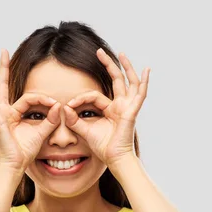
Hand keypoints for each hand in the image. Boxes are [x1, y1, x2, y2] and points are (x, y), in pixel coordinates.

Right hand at [0, 49, 61, 172]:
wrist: (15, 165)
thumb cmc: (25, 152)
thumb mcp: (42, 132)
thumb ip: (50, 119)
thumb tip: (58, 106)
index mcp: (14, 113)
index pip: (30, 97)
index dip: (44, 99)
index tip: (56, 104)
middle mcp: (3, 111)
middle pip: (2, 84)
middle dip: (3, 67)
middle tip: (3, 50)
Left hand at [63, 48, 149, 167]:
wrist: (114, 159)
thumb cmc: (103, 147)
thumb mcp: (85, 130)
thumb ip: (74, 120)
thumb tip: (64, 107)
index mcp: (110, 109)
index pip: (94, 95)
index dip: (80, 98)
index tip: (69, 104)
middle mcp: (120, 105)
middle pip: (116, 80)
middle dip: (108, 65)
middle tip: (98, 51)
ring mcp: (128, 107)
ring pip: (129, 82)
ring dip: (126, 67)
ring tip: (121, 53)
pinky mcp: (132, 112)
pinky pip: (140, 95)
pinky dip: (144, 82)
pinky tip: (147, 70)